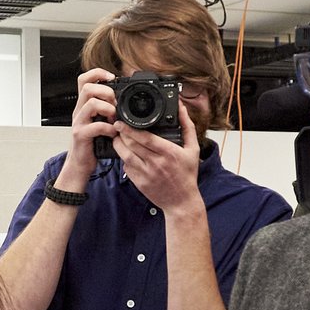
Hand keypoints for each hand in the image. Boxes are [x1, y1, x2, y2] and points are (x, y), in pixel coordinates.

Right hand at [57, 68, 116, 191]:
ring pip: (91, 104)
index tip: (112, 77)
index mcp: (84, 105)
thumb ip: (107, 110)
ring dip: (108, 108)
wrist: (80, 164)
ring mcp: (79, 122)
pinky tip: (113, 132)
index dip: (97, 73)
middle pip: (88, 88)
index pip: (84, 79)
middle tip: (115, 103)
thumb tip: (124, 100)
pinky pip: (95, 126)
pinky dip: (108, 128)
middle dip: (106, 92)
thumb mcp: (99, 121)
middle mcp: (79, 111)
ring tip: (114, 118)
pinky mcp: (81, 135)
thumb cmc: (92, 143)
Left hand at [112, 98, 203, 213]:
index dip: (130, 129)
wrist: (182, 202)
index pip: (145, 138)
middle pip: (132, 145)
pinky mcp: (139, 183)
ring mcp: (146, 174)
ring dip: (118, 145)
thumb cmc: (187, 175)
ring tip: (117, 138)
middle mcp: (156, 163)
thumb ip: (187, 126)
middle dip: (121, 134)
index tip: (121, 122)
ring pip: (126, 156)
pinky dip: (123, 159)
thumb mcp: (193, 149)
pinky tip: (125, 153)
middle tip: (116, 126)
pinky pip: (126, 168)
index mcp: (169, 153)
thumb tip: (181, 107)